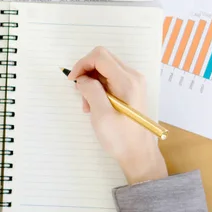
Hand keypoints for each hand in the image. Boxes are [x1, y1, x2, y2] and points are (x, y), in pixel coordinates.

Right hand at [68, 47, 167, 184]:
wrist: (139, 155)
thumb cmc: (121, 139)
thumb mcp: (101, 115)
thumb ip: (91, 91)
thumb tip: (82, 78)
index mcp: (127, 81)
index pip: (100, 56)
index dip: (82, 64)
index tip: (72, 80)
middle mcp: (133, 77)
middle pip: (102, 59)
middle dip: (86, 72)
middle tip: (80, 93)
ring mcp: (133, 83)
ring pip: (104, 69)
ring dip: (90, 82)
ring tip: (88, 105)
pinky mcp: (130, 90)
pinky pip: (109, 79)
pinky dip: (97, 88)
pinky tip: (95, 105)